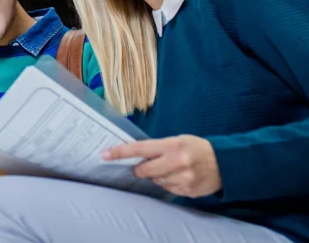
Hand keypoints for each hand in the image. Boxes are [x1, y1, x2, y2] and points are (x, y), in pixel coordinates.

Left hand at [103, 135, 221, 197]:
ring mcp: (183, 178)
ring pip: (156, 181)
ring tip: (170, 169)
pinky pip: (168, 189)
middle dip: (139, 169)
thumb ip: (158, 148)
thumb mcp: (178, 141)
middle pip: (144, 170)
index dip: (120, 152)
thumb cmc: (198, 148)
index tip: (105, 155)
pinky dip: (169, 183)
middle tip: (139, 167)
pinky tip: (179, 177)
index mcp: (172, 145)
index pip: (140, 149)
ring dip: (157, 176)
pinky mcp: (187, 190)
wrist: (226, 164)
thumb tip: (136, 156)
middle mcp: (177, 162)